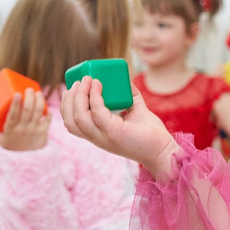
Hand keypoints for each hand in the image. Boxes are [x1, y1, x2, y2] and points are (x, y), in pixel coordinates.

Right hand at [0, 90, 48, 151]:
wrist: (24, 162)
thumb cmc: (11, 147)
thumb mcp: (0, 139)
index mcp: (11, 128)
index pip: (13, 114)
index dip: (16, 103)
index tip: (17, 93)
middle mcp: (23, 129)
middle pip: (27, 109)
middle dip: (30, 97)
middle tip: (29, 90)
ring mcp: (34, 130)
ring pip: (38, 112)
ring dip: (39, 100)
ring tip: (38, 93)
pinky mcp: (43, 133)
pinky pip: (47, 120)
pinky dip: (48, 112)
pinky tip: (46, 107)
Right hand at [60, 77, 176, 174]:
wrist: (162, 150)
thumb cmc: (150, 134)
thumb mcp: (135, 111)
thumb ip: (129, 96)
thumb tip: (124, 79)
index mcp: (97, 134)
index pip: (71, 123)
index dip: (67, 105)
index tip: (73, 87)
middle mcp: (97, 137)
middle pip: (69, 120)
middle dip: (69, 98)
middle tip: (79, 81)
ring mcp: (103, 136)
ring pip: (78, 116)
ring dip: (79, 95)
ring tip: (87, 80)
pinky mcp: (114, 132)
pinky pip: (97, 112)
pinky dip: (95, 96)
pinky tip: (99, 85)